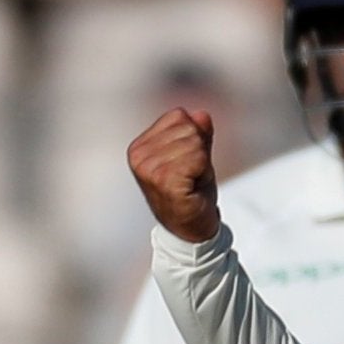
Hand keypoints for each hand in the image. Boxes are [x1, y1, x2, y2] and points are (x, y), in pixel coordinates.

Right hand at [127, 108, 220, 241]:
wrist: (192, 229)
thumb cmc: (192, 191)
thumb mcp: (196, 156)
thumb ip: (198, 133)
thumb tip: (201, 114)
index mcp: (140, 146)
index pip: (179, 116)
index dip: (194, 138)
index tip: (188, 163)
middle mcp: (139, 155)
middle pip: (189, 128)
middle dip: (200, 152)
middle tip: (192, 175)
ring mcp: (149, 169)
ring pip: (195, 143)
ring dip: (202, 164)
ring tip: (192, 182)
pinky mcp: (165, 181)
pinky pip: (198, 159)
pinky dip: (204, 173)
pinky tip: (193, 188)